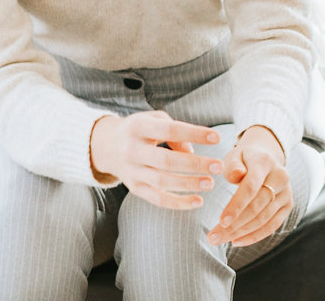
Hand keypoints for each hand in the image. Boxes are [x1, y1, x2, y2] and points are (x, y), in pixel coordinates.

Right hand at [89, 111, 222, 209]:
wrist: (106, 146)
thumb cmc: (140, 130)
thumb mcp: (154, 120)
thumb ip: (175, 132)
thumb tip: (192, 153)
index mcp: (138, 127)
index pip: (169, 131)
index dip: (194, 134)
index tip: (217, 138)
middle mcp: (132, 150)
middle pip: (166, 160)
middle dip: (194, 164)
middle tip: (218, 166)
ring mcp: (132, 172)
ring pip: (162, 182)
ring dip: (189, 184)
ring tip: (211, 183)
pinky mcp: (135, 188)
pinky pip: (157, 199)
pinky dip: (178, 203)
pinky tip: (198, 201)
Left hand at [208, 125, 289, 246]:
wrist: (265, 158)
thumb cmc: (243, 160)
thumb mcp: (233, 156)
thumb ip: (232, 165)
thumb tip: (237, 175)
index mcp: (265, 162)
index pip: (251, 187)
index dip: (236, 206)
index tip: (221, 222)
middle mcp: (280, 177)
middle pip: (257, 206)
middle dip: (234, 225)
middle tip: (212, 237)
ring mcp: (287, 192)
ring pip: (264, 219)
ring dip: (241, 233)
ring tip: (219, 239)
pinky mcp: (288, 205)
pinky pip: (272, 225)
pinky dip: (254, 236)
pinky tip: (236, 241)